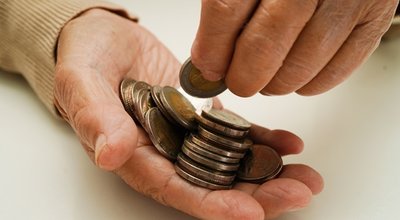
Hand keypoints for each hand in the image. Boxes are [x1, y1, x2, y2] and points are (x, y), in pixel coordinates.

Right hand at [54, 9, 322, 219]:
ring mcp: (185, 138)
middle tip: (298, 193)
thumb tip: (110, 154)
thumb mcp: (81, 79)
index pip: (175, 189)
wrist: (104, 40)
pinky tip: (289, 143)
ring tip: (306, 176)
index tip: (250, 213)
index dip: (212, 205)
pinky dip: (263, 141)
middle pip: (212, 186)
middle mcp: (164, 154)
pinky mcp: (200, 119)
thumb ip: (94, 115)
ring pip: (230, 166)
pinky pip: (234, 136)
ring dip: (268, 174)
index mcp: (134, 154)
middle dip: (256, 195)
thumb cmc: (87, 58)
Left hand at [191, 0, 397, 95]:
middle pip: (265, 43)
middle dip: (244, 76)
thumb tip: (209, 60)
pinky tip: (298, 76)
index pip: (227, 9)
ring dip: (277, 84)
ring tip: (268, 80)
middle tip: (240, 82)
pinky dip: (312, 83)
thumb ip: (225, 8)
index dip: (213, 49)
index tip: (209, 68)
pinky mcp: (376, 14)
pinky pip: (340, 67)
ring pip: (302, 62)